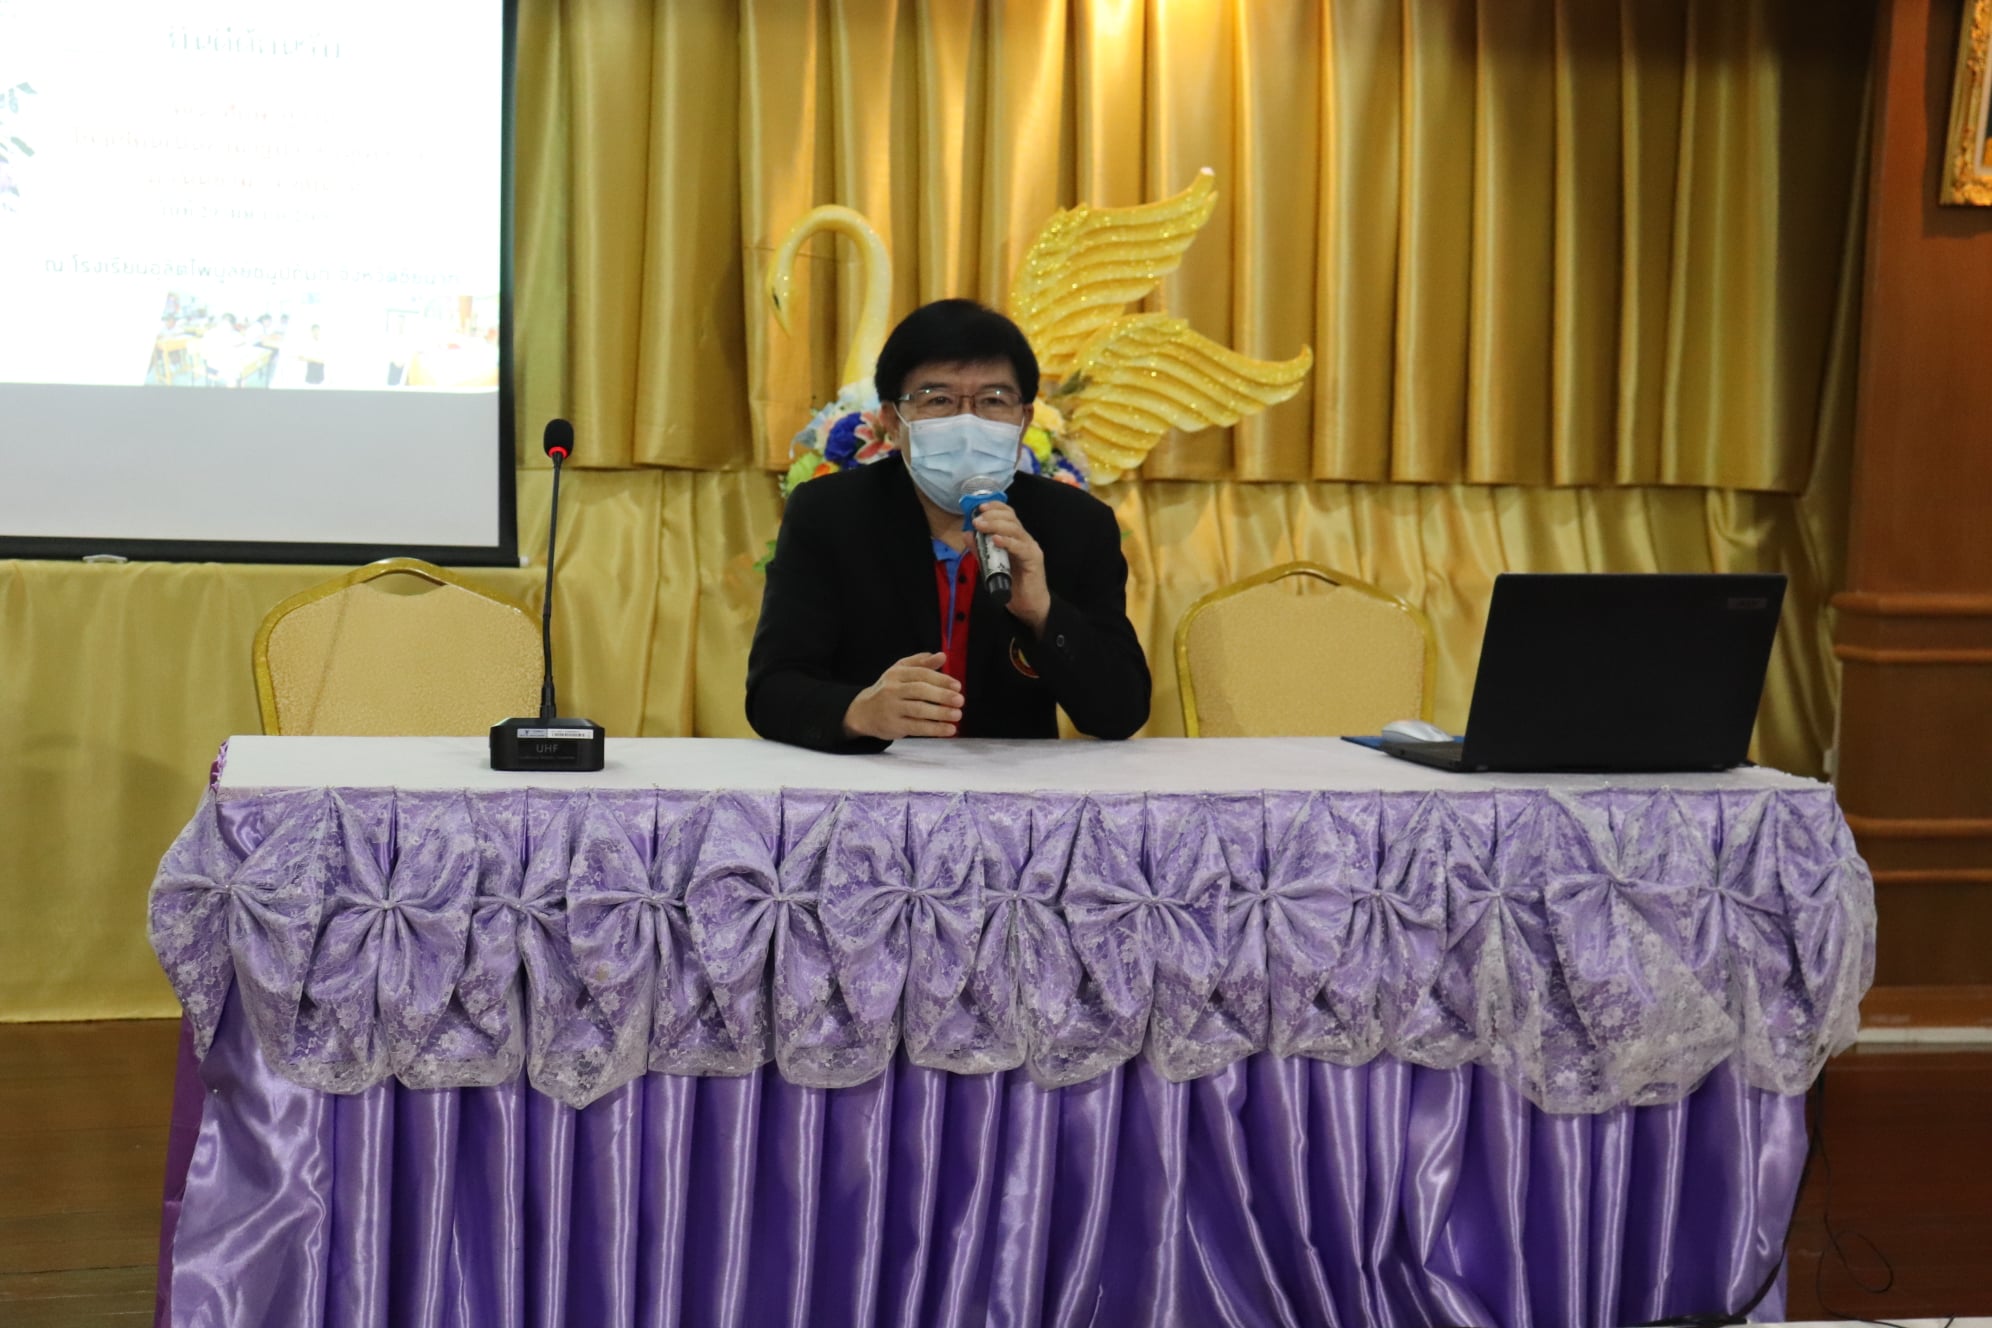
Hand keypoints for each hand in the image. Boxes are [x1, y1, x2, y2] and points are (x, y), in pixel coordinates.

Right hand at [843, 652, 963, 739]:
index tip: (957, 686)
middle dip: (942, 695)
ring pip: (918, 710)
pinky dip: (934, 729)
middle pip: (920, 691)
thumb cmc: (888, 690)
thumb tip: (942, 656)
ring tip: (957, 715)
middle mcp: (892, 690)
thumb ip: (922, 663)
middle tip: (960, 700)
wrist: (863, 712)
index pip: (920, 674)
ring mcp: (892, 708)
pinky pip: (916, 727)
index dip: (940, 679)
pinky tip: (949, 729)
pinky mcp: (894, 726)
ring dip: (940, 713)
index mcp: (897, 674)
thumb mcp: (901, 671)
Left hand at [970, 502, 1049, 631]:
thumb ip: (980, 550)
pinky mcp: (1034, 559)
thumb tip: (966, 534)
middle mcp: (1024, 539)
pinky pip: (1020, 547)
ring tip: (982, 526)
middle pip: (1011, 518)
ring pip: (1015, 529)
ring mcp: (1030, 548)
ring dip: (996, 525)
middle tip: (976, 519)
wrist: (1029, 606)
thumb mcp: (990, 565)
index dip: (994, 507)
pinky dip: (1007, 541)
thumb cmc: (1012, 585)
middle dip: (992, 515)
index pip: (1007, 515)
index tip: (979, 507)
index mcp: (1015, 537)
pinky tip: (995, 539)